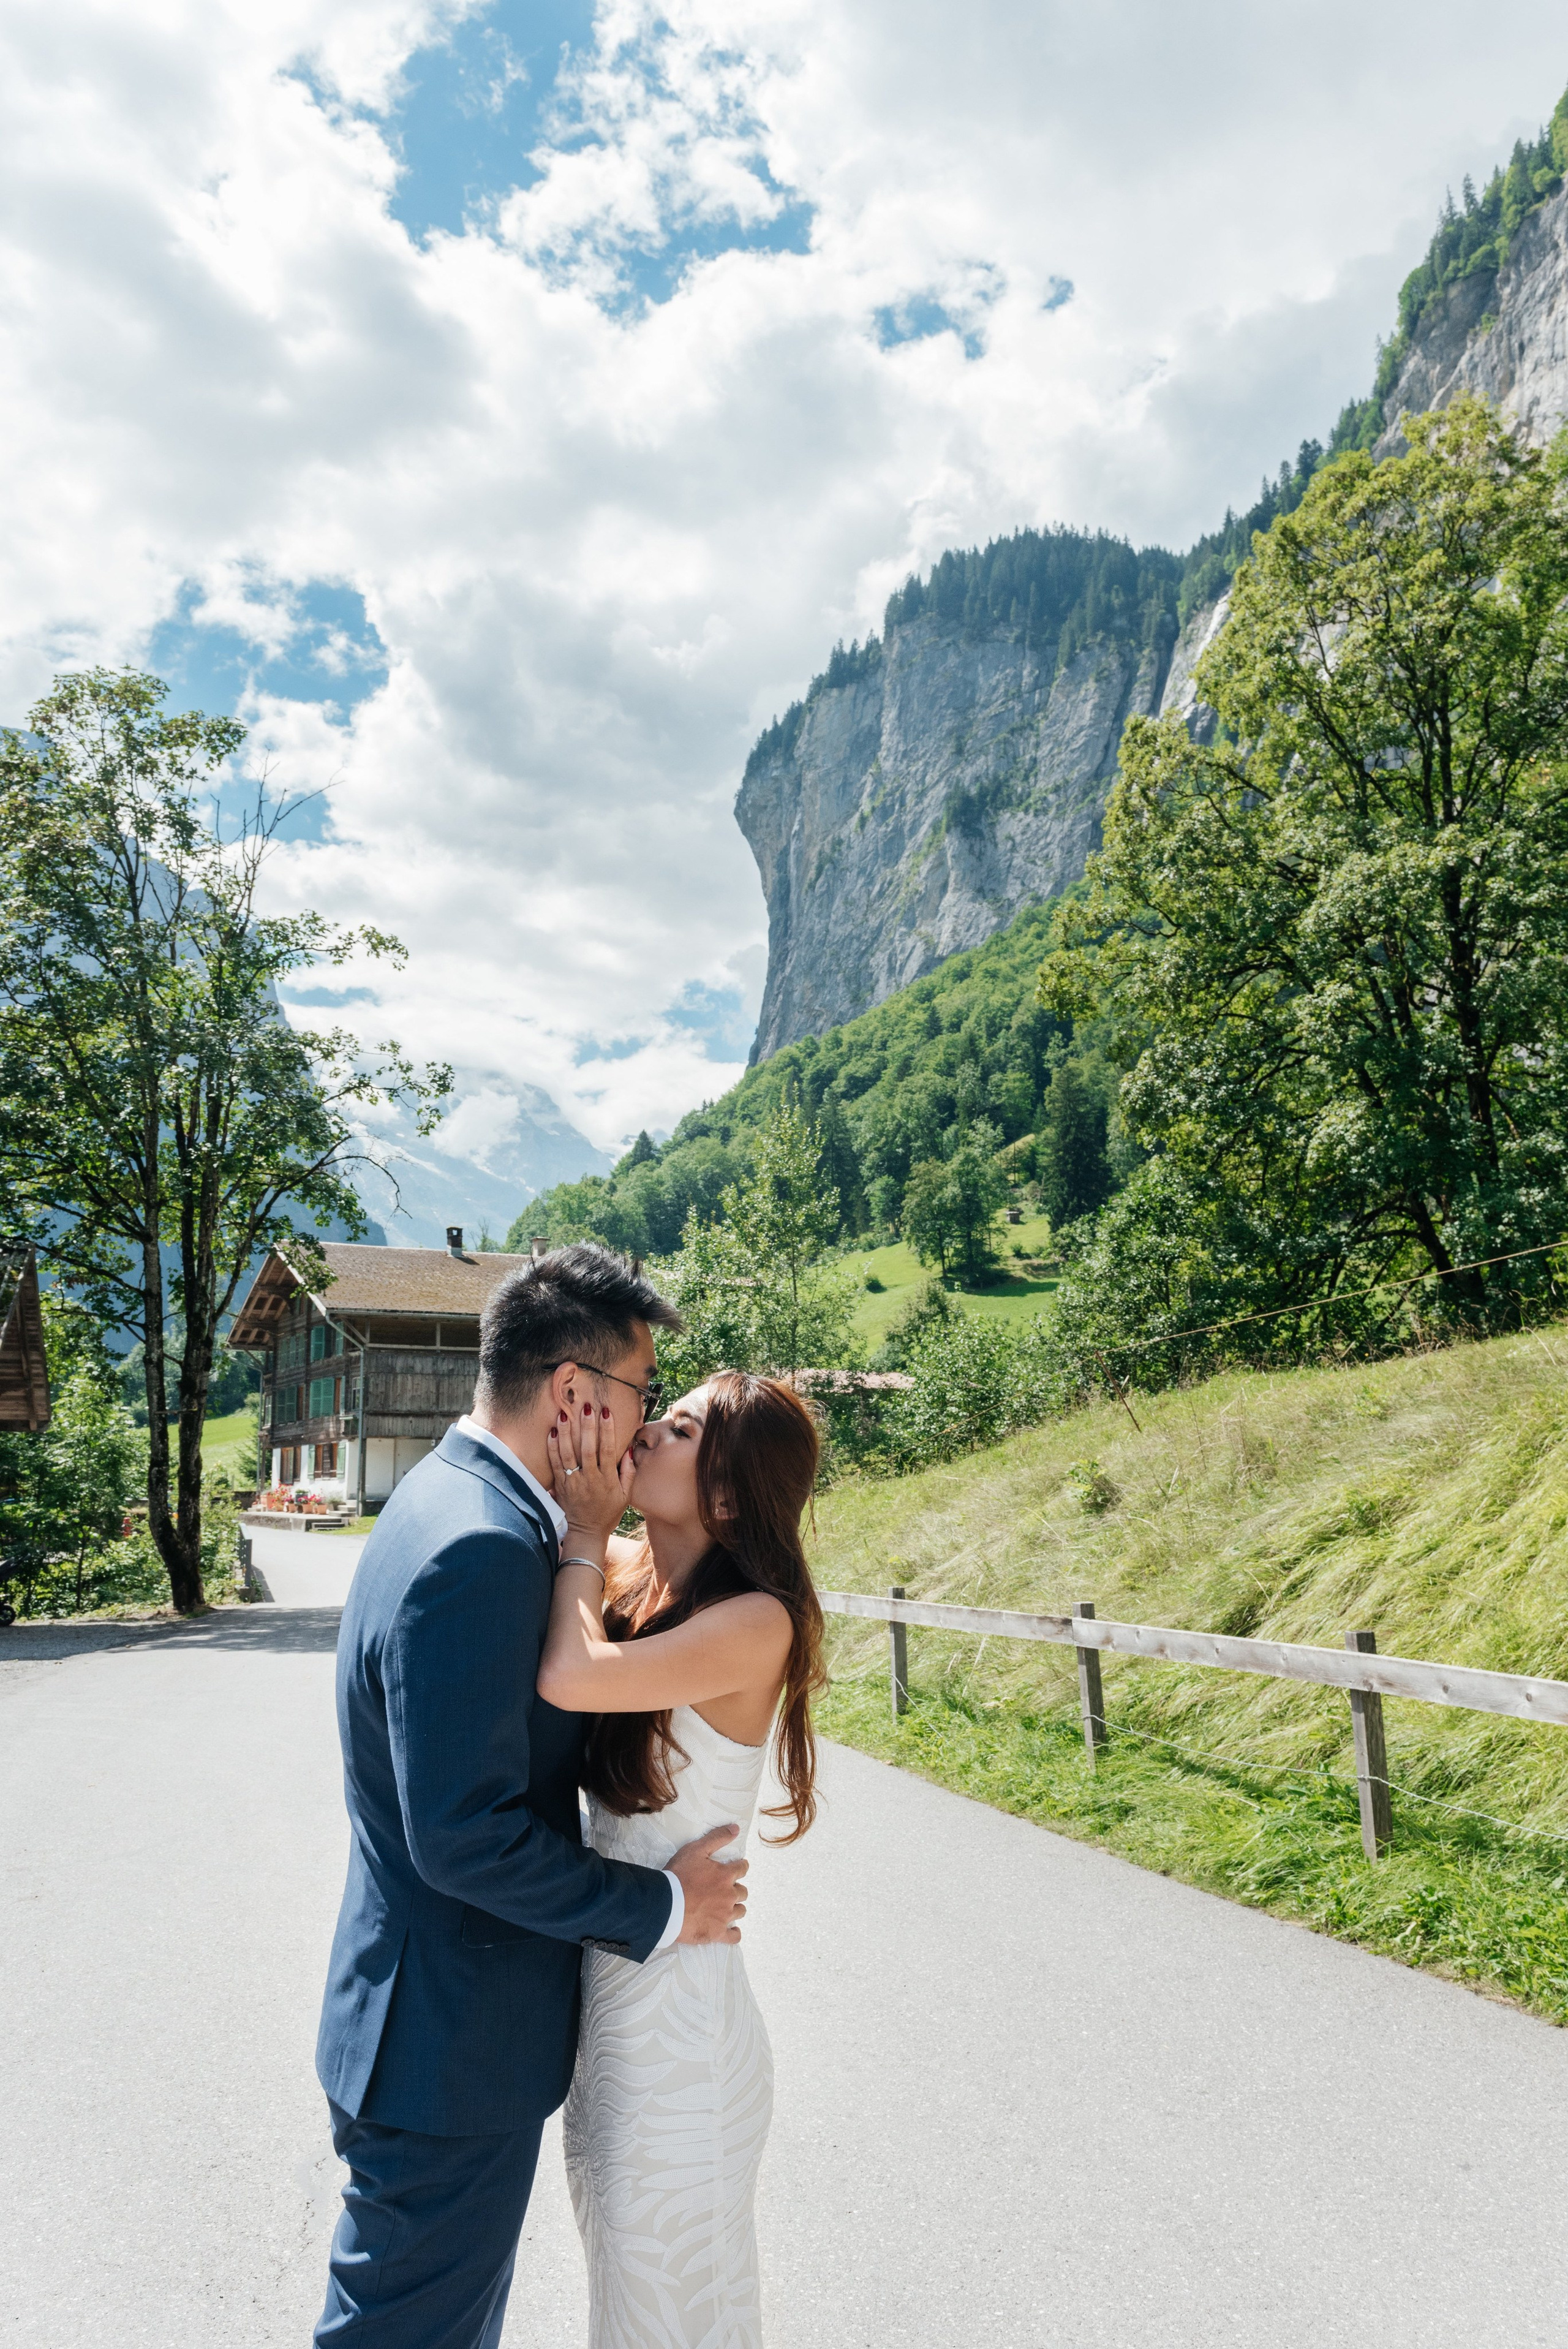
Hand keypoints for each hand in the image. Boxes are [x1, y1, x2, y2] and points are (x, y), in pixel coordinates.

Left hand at [548, 1397, 634, 1541]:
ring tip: (564, 1414)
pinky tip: (552, 1433)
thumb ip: (628, 1472)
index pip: (608, 1450)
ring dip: (566, 1433)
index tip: (606, 1412)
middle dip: (587, 1427)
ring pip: (568, 1454)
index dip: (607, 1430)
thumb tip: (629, 1449)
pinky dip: (552, 1448)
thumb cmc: (608, 1512)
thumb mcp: (625, 1496)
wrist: (586, 1532)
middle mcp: (590, 1479)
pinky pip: (555, 1464)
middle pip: (587, 1449)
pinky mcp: (560, 1486)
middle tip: (586, 1407)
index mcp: (607, 1479)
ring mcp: (573, 1482)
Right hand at [668, 1823, 747, 1944]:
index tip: (737, 1868)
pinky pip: (733, 1937)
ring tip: (727, 1907)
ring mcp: (724, 1916)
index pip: (742, 1869)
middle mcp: (729, 1896)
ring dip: (735, 1907)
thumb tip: (736, 1828)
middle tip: (725, 1889)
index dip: (740, 1867)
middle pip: (743, 1892)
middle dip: (736, 1889)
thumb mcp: (695, 1850)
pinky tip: (733, 1931)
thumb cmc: (678, 1876)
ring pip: (740, 1911)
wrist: (665, 1905)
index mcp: (725, 1876)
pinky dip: (735, 1934)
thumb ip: (717, 1838)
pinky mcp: (717, 1933)